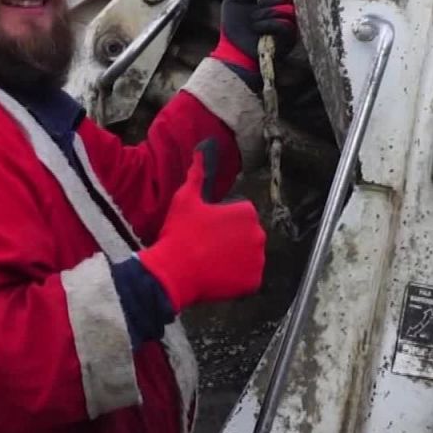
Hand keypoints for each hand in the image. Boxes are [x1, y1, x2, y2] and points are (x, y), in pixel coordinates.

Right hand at [137, 140, 265, 311]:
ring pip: (248, 256)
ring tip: (211, 260)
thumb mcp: (186, 198)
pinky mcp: (253, 281)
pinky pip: (249, 277)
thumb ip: (197, 173)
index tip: (207, 229)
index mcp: (247, 212)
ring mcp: (258, 260)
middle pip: (247, 235)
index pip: (241, 215)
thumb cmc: (180, 232)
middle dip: (232, 239)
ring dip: (235, 258)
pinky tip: (218, 274)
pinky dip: (237, 278)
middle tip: (207, 245)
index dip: (223, 221)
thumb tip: (201, 150)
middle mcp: (259, 234)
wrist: (173, 271)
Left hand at [210, 0, 298, 75]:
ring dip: (265, 16)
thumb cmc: (233, 26)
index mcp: (274, 2)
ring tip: (254, 25)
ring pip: (286, 9)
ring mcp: (289, 26)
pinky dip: (268, 25)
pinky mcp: (289, 39)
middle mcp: (285, 13)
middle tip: (255, 15)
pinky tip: (259, 31)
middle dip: (267, 4)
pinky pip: (284, 24)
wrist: (232, 49)